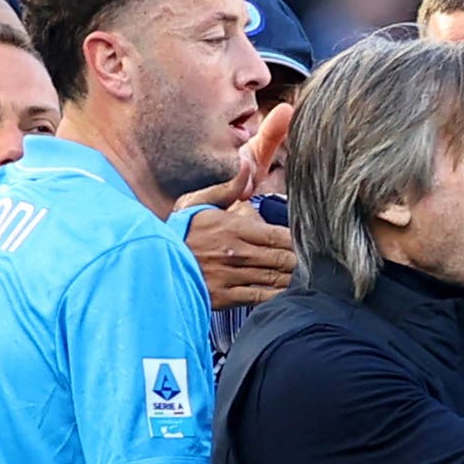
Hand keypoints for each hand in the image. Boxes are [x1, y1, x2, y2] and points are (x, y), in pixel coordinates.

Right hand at [178, 102, 298, 307]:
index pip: (281, 236)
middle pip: (285, 260)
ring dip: (294, 279)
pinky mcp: (226, 297)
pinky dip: (280, 296)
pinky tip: (290, 294)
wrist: (150, 262)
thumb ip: (228, 189)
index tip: (308, 242)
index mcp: (233, 227)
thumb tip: (246, 165)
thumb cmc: (178, 230)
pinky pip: (263, 298)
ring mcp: (232, 276)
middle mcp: (236, 252)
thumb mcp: (197, 202)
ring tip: (306, 277)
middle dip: (301, 261)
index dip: (298, 241)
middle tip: (313, 263)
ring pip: (277, 279)